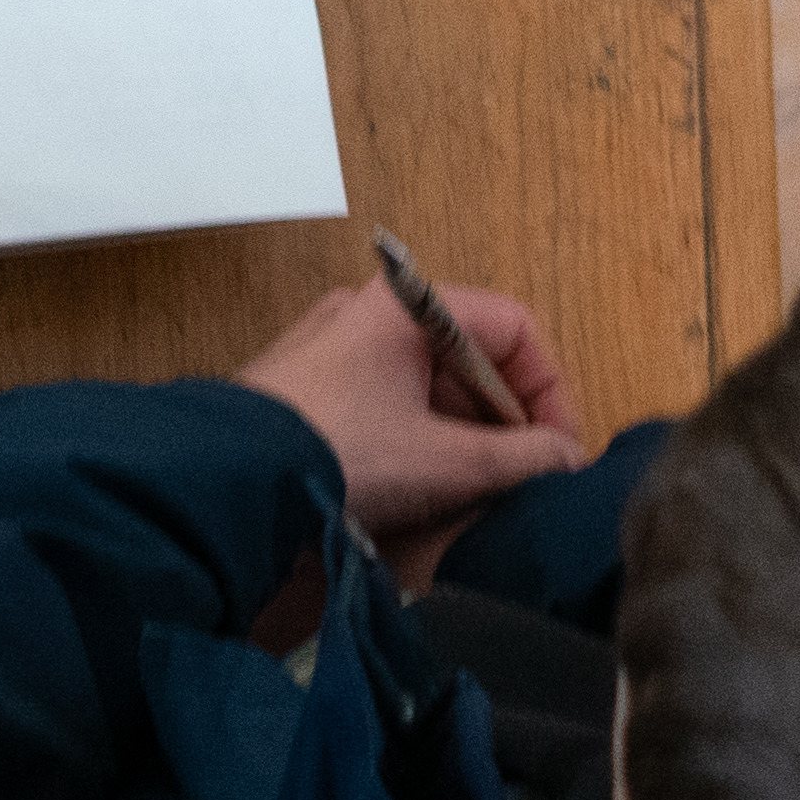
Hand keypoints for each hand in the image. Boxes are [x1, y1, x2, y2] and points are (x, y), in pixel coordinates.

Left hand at [233, 271, 583, 549]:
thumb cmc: (347, 454)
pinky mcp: (305, 388)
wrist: (228, 481)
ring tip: (475, 492)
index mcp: (405, 306)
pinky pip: (386, 402)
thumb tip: (571, 459)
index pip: (512, 326)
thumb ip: (522, 458)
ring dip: (463, 437)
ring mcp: (331, 349)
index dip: (547, 388)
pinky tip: (423, 489)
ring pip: (428, 385)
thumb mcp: (447, 461)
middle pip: (470, 357)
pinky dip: (418, 440)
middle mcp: (366, 313)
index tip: (555, 448)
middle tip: (520, 479)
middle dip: (504, 421)